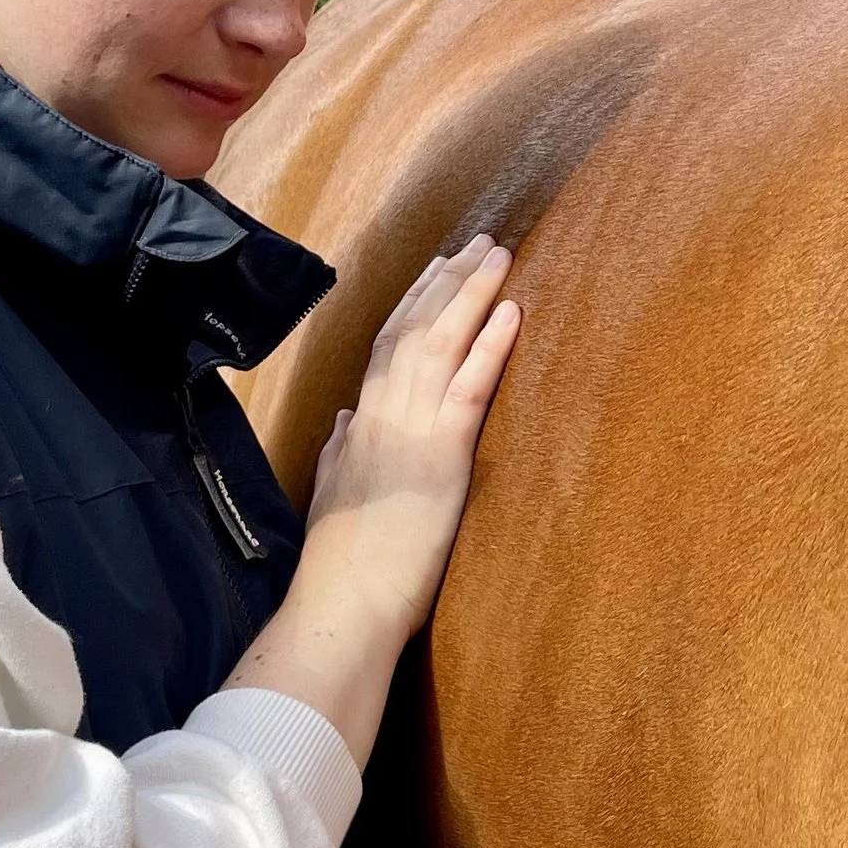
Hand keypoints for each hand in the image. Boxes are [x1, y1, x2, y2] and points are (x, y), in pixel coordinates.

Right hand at [306, 237, 520, 639]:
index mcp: (361, 424)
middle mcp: (381, 414)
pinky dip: (490, 345)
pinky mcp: (441, 457)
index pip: (387, 344)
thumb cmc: (342, 564)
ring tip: (500, 254)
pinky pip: (469, 387)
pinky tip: (511, 311)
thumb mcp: (335, 493)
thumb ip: (342, 448)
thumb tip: (347, 416)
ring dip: (473, 293)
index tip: (437, 267)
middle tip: (479, 241)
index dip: (414, 301)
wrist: (342, 607)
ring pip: (441, 343)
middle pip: (416, 328)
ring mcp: (409, 430)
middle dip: (448, 279)